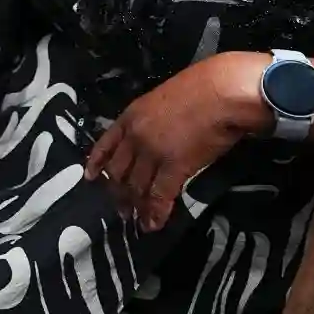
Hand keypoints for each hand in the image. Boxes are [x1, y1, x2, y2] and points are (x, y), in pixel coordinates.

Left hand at [84, 52, 268, 230]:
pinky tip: (153, 225)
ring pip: (136, 186)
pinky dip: (155, 213)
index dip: (98, 163)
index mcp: (131, 115)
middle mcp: (135, 136)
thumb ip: (154, 118)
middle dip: (117, 192)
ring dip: (135, 206)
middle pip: (118, 170)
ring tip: (136, 221)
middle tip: (120, 209)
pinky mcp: (174, 167)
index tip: (91, 178)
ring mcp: (152, 152)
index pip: (106, 143)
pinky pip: (159, 195)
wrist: (223, 91)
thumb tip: (158, 135)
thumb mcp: (164, 98)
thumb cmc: (202, 87)